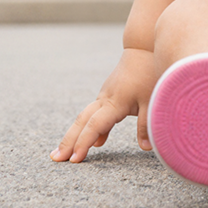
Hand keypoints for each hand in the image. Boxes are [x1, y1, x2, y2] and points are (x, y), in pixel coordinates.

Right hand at [51, 47, 156, 162]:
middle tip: (55, 159)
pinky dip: (91, 127)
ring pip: (85, 117)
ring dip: (74, 134)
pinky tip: (97, 141)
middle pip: (82, 122)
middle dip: (68, 141)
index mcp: (115, 102)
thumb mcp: (152, 98)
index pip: (94, 126)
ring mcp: (105, 96)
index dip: (83, 143)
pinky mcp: (109, 94)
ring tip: (63, 153)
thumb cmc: (149, 73)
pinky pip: (95, 113)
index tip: (74, 160)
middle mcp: (105, 99)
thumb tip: (146, 148)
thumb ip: (147, 124)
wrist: (143, 47)